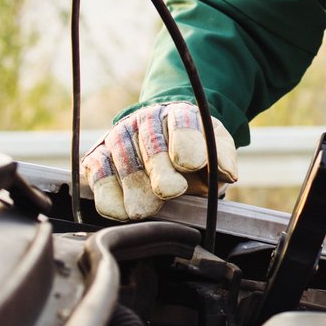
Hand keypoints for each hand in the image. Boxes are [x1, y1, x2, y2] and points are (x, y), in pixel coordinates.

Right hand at [82, 104, 236, 220]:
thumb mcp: (216, 151)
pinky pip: (98, 177)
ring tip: (149, 208)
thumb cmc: (195, 154)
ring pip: (123, 162)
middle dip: (160, 170)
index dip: (186, 143)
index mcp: (179, 113)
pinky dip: (109, 197)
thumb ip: (223, 158)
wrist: (169, 153)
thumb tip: (227, 172)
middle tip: (170, 191)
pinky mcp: (98, 159)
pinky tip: (124, 211)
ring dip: (136, 188)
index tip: (192, 164)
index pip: (181, 123)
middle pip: (150, 144)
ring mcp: (119, 138)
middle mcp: (145, 120)